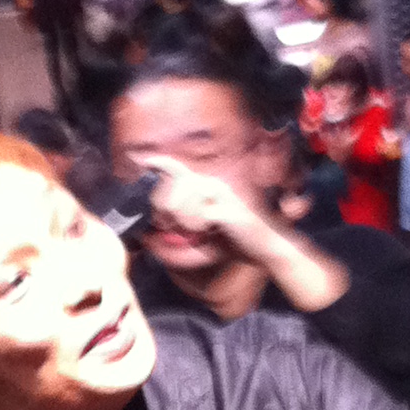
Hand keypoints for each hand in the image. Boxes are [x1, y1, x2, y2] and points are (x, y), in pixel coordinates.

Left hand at [146, 158, 276, 262]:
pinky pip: (198, 216)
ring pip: (183, 200)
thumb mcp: (201, 233)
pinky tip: (209, 231)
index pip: (177, 169)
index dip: (160, 163)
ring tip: (194, 230)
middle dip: (164, 206)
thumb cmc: (233, 241)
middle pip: (174, 185)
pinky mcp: (227, 210)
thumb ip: (179, 228)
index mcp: (206, 186)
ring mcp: (221, 195)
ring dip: (182, 220)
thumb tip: (153, 227)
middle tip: (168, 224)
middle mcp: (212, 184)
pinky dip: (197, 227)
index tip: (144, 161)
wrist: (265, 248)